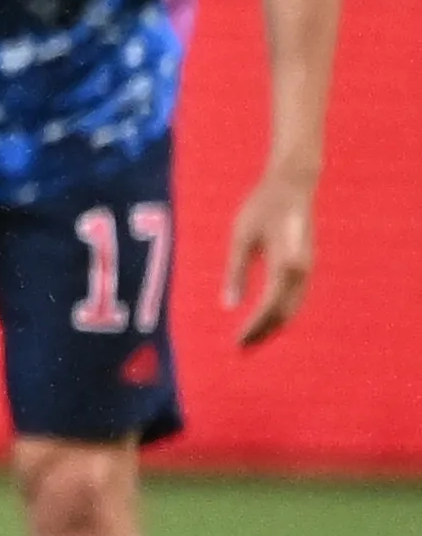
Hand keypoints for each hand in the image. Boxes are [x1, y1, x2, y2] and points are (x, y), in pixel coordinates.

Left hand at [224, 164, 314, 348]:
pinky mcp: (305, 266)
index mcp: (285, 264)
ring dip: (273, 326)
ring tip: (251, 340)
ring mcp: (307, 269)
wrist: (292, 186)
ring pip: (293, 308)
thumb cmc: (262, 208)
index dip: (254, 327)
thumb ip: (236, 272)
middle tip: (241, 349)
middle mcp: (301, 271)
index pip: (269, 306)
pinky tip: (265, 319)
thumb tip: (229, 305)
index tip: (237, 342)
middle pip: (285, 313)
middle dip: (264, 333)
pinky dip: (281, 313)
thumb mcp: (241, 237)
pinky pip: (295, 298)